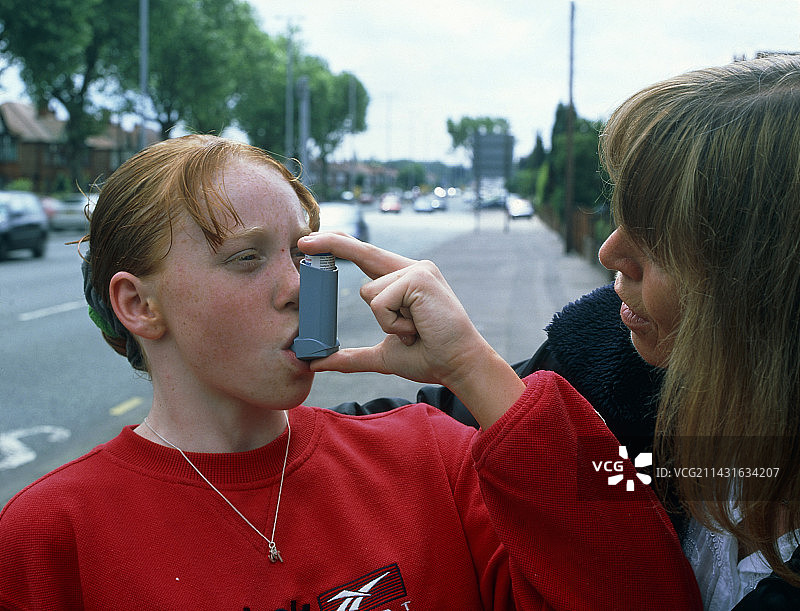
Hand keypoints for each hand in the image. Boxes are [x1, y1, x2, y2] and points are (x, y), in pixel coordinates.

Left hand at [298, 232, 525, 427]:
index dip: (338, 245)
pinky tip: (417, 328)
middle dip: (330, 244)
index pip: (366, 255)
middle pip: (361, 252)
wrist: (457, 366)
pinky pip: (381, 302)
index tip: (310, 241)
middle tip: (302, 241)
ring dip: (386, 322)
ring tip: (413, 331)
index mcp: (404, 280)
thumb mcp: (381, 356)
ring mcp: (416, 270)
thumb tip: (316, 362)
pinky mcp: (419, 278)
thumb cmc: (427, 358)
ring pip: (369, 292)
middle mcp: (411, 268)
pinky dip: (393, 323)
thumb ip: (349, 357)